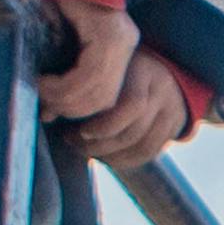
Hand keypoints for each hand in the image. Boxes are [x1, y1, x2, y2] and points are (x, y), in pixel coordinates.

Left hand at [50, 36, 202, 172]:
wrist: (162, 66)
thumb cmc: (118, 64)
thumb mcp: (105, 63)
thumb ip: (82, 83)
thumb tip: (48, 113)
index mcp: (143, 70)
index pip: (132, 106)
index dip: (105, 125)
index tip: (79, 131)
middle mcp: (162, 90)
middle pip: (134, 131)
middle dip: (99, 144)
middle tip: (71, 142)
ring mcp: (172, 110)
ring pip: (142, 147)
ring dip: (110, 156)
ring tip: (84, 150)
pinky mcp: (175, 127)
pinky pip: (150, 153)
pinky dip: (125, 161)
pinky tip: (104, 156)